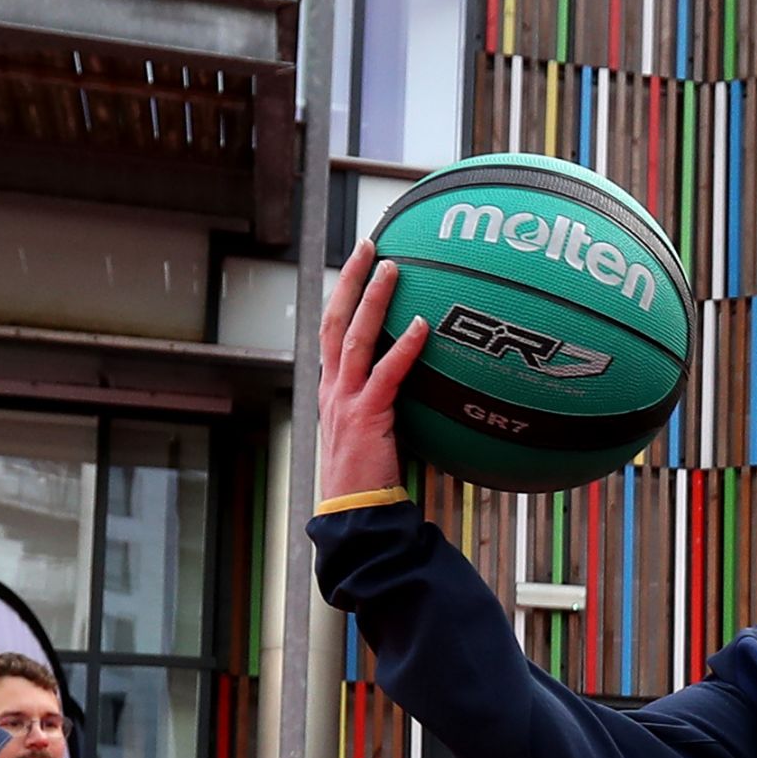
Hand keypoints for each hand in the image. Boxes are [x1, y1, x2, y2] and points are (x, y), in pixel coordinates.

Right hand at [317, 241, 427, 502]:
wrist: (355, 513)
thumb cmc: (371, 476)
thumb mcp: (375, 429)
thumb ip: (388, 401)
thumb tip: (424, 380)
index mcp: (332, 388)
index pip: (333, 330)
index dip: (343, 294)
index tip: (358, 262)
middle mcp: (333, 388)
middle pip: (335, 320)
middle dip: (350, 279)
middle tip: (369, 244)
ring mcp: (346, 400)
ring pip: (356, 337)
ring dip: (373, 299)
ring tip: (392, 267)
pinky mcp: (367, 417)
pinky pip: (387, 374)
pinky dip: (405, 348)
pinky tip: (423, 325)